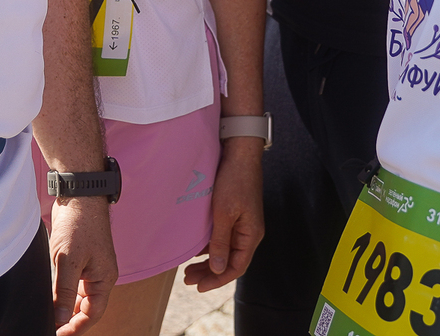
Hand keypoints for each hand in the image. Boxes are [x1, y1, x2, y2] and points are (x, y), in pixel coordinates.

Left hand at [49, 195, 116, 335]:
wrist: (78, 192)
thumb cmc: (79, 223)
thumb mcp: (68, 261)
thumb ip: (65, 292)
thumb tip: (60, 318)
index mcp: (104, 279)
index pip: (92, 315)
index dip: (75, 328)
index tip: (57, 334)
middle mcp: (99, 276)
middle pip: (85, 309)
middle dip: (68, 320)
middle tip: (49, 327)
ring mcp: (89, 267)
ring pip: (77, 296)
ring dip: (64, 306)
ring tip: (46, 315)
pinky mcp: (78, 258)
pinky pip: (71, 282)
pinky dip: (61, 291)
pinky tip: (49, 295)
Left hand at [182, 140, 262, 290]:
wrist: (239, 152)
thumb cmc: (234, 180)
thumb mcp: (224, 213)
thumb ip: (220, 242)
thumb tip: (217, 268)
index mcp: (251, 235)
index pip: (236, 267)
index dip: (218, 279)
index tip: (199, 287)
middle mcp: (249, 232)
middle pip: (230, 261)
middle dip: (210, 273)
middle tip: (188, 280)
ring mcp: (242, 223)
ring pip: (225, 250)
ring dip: (208, 261)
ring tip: (189, 270)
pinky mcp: (234, 214)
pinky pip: (222, 237)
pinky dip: (209, 246)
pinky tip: (195, 250)